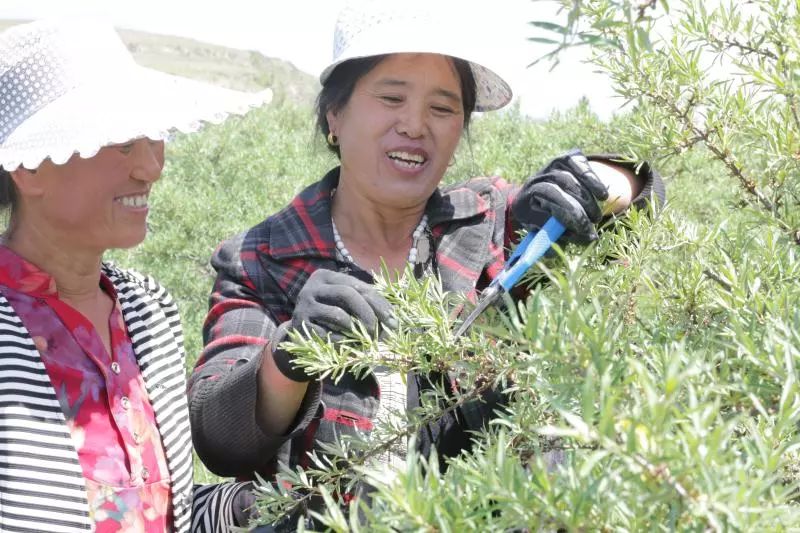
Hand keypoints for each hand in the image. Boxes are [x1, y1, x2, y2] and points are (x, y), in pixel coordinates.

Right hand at [271, 269, 396, 380]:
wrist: (298, 335)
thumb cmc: (328, 317)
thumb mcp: (344, 303)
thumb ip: (364, 302)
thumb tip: (393, 318)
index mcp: (326, 277)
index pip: (358, 285)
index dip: (378, 302)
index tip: (392, 320)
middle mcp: (312, 287)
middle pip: (347, 294)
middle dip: (368, 313)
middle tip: (377, 331)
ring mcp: (303, 305)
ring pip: (338, 314)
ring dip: (356, 329)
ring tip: (365, 339)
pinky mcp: (300, 325)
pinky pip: (327, 334)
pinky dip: (343, 340)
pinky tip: (349, 345)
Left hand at [512, 149, 608, 242]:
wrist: (536, 200)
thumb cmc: (542, 223)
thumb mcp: (545, 234)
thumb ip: (560, 236)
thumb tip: (584, 239)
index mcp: (524, 200)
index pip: (551, 197)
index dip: (572, 214)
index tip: (586, 231)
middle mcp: (535, 179)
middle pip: (563, 184)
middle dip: (583, 206)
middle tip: (595, 222)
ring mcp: (549, 167)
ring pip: (573, 176)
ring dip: (589, 197)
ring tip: (597, 216)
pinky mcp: (564, 159)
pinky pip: (580, 163)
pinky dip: (592, 178)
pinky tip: (601, 194)